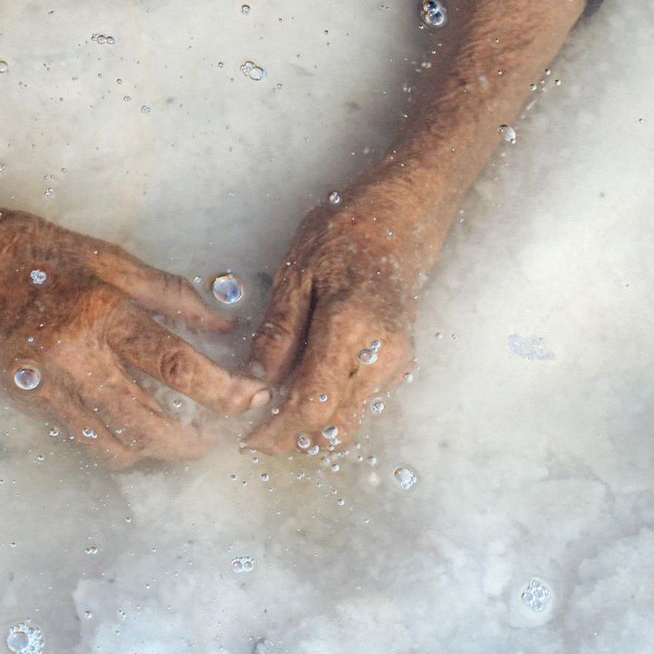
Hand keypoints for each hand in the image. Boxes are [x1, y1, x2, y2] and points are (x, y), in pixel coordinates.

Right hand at [0, 154, 269, 467]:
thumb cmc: (34, 251)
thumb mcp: (108, 257)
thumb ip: (169, 295)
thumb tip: (223, 326)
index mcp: (100, 312)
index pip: (176, 366)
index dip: (223, 390)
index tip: (252, 397)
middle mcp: (73, 356)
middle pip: (149, 423)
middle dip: (195, 440)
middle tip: (221, 436)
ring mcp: (46, 386)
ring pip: (115, 445)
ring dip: (157, 451)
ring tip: (184, 439)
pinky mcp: (28, 402)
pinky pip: (84, 440)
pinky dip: (118, 445)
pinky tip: (138, 432)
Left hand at [245, 182, 420, 454]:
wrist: (404, 216)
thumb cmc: (347, 232)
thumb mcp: (297, 274)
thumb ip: (279, 333)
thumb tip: (257, 382)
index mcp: (352, 330)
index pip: (313, 407)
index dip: (278, 432)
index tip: (248, 437)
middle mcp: (382, 356)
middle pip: (334, 427)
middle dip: (293, 437)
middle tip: (256, 429)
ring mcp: (397, 364)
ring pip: (349, 420)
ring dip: (312, 424)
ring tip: (274, 403)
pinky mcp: (399, 364)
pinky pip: (359, 402)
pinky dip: (329, 407)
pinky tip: (302, 384)